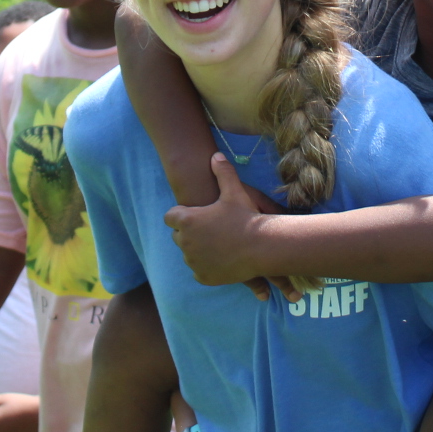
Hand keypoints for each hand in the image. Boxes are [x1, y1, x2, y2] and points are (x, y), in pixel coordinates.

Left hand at [164, 155, 295, 295]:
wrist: (262, 247)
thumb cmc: (246, 217)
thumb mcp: (234, 192)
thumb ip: (223, 172)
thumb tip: (216, 155)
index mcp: (187, 221)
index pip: (170, 217)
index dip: (181, 215)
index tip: (194, 214)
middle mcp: (185, 242)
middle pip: (178, 236)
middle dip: (189, 232)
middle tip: (209, 228)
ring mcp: (193, 261)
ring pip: (189, 254)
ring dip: (198, 249)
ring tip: (218, 243)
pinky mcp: (203, 277)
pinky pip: (198, 270)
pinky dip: (206, 266)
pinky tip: (220, 258)